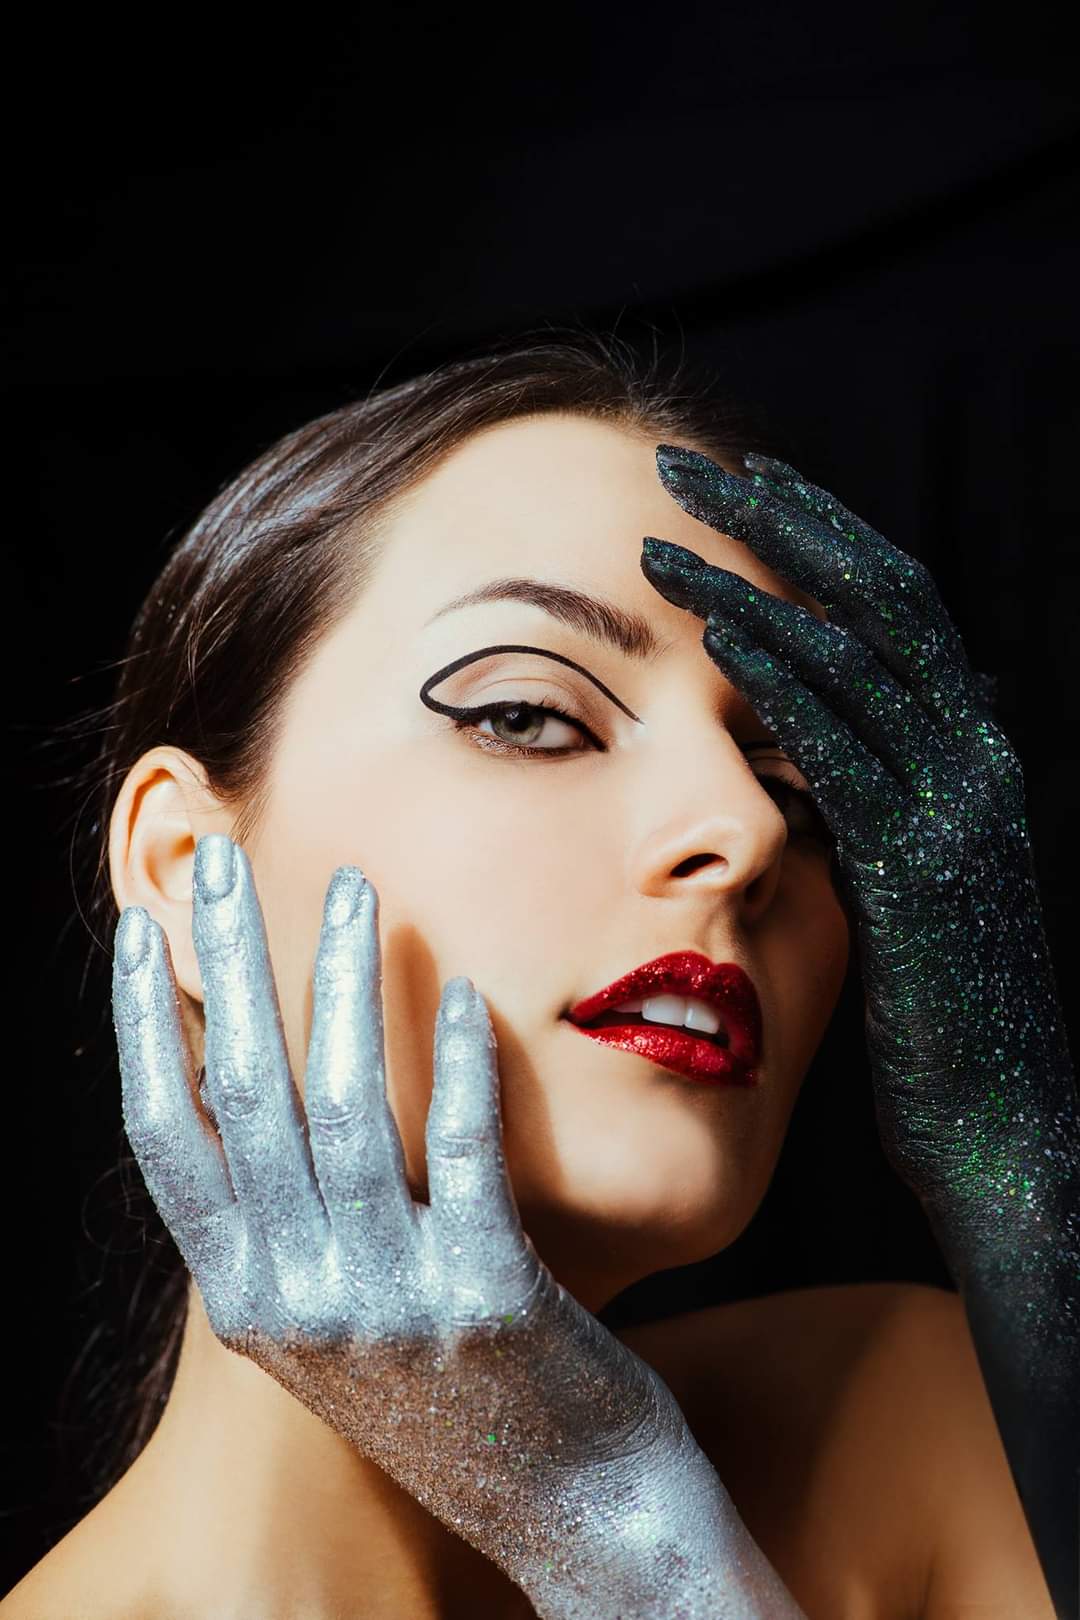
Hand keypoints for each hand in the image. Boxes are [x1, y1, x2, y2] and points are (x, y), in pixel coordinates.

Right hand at [112, 833, 806, 1619]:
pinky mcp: (487, 1296)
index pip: (163, 1138)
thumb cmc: (450, 1389)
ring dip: (343, 980)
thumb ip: (286, 1220)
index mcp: (245, 1296)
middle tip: (224, 855)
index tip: (144, 931)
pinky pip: (461, 1152)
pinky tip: (460, 991)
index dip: (143, 1027)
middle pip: (242, 1093)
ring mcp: (387, 1302)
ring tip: (356, 886)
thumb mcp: (334, 1319)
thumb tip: (255, 1073)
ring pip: (344, 1107)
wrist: (566, 1504)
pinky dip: (456, 1063)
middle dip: (229, 959)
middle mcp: (296, 1299)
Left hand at [639, 445, 1078, 1615]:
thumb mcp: (907, 889)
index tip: (739, 489)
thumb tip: (809, 754)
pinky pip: (846, 745)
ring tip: (668, 538)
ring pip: (859, 657)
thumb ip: (872, 807)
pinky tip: (716, 634)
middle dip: (783, 521)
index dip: (818, 535)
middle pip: (881, 595)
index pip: (897, 607)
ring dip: (755, 585)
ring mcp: (958, 808)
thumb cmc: (943, 1018)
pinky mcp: (923, 866)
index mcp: (971, 756)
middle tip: (691, 469)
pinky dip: (784, 679)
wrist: (1005, 1131)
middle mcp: (977, 759)